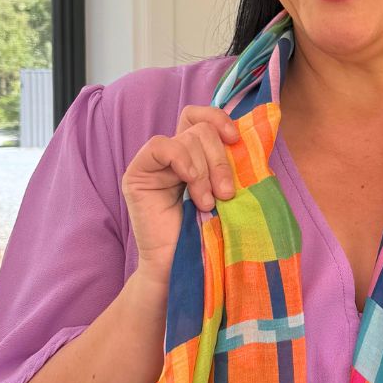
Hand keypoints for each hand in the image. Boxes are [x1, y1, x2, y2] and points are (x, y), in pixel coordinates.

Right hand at [121, 105, 239, 286]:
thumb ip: (230, 165)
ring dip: (204, 172)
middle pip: (200, 129)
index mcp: (194, 155)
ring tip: (207, 203)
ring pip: (186, 139)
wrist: (184, 265)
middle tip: (227, 193)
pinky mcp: (137, 174)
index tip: (236, 140)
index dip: (219, 119)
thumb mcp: (226, 193)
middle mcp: (173, 155)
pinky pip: (161, 147)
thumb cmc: (209, 234)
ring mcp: (153, 163)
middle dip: (219, 160)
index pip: (200, 117)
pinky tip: (190, 185)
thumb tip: (245, 138)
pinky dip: (183, 162)